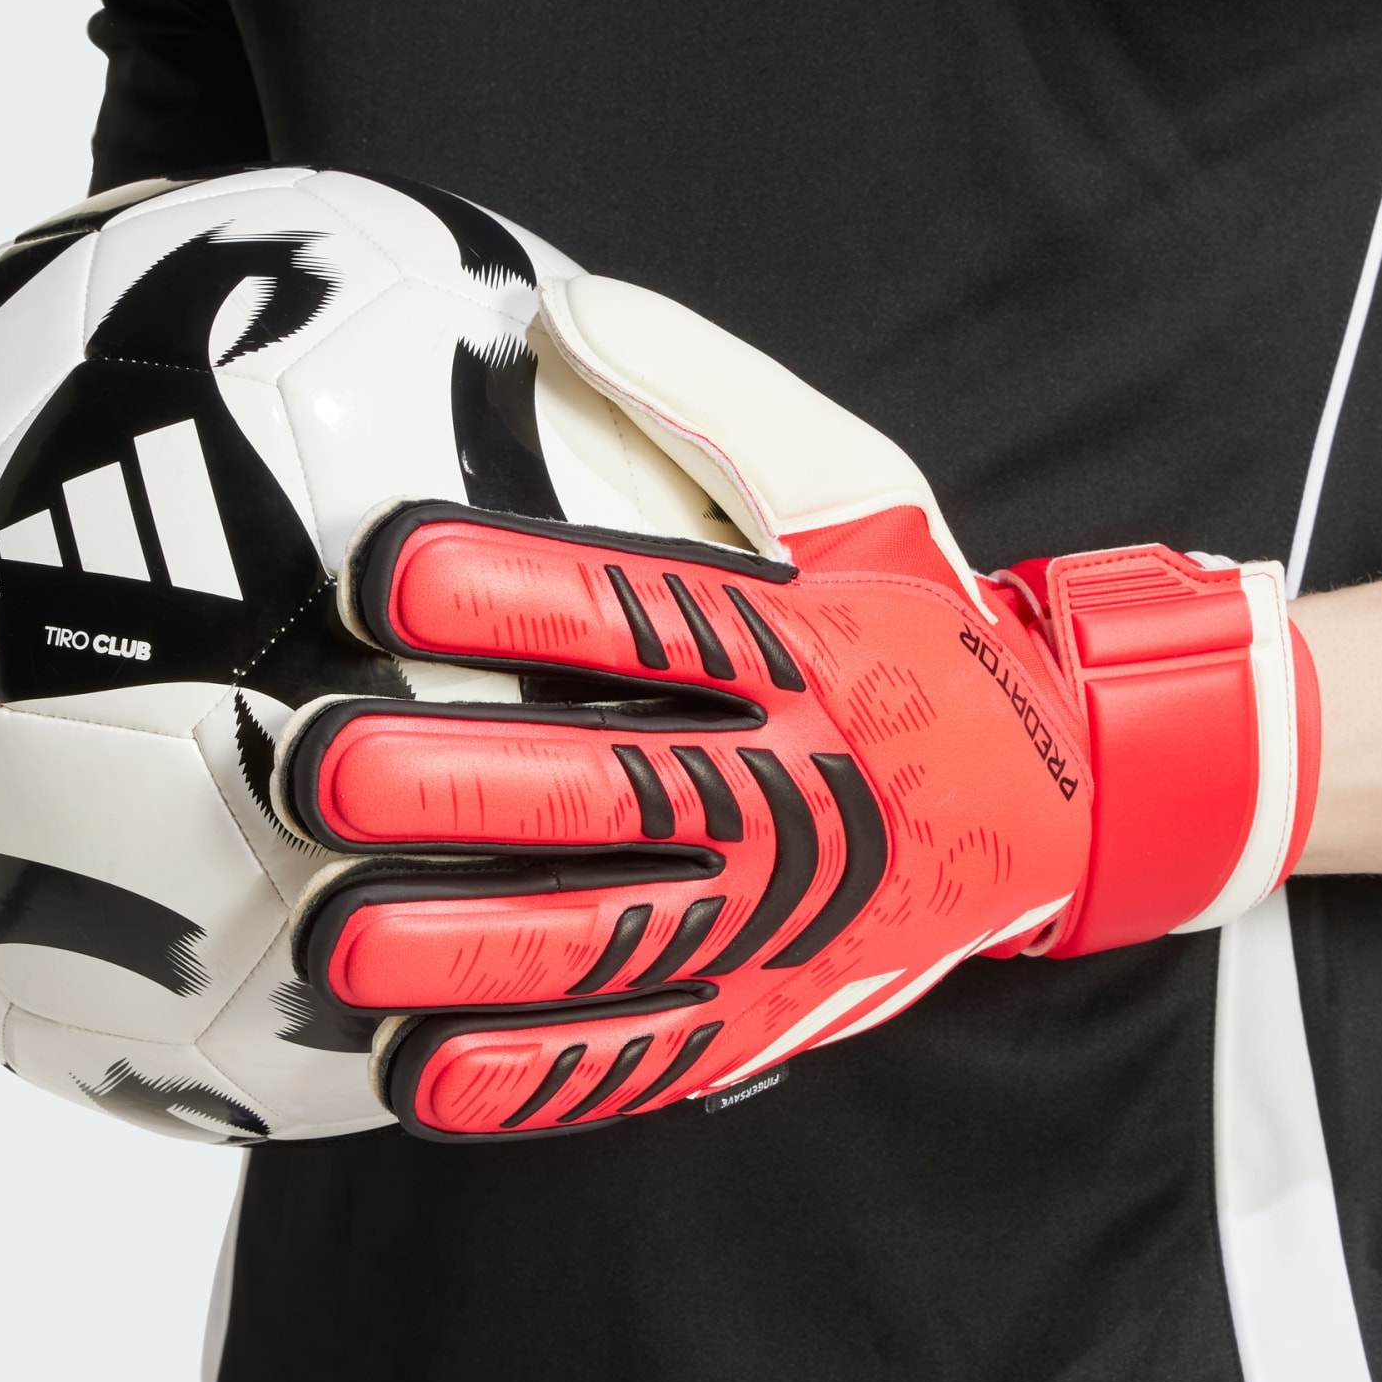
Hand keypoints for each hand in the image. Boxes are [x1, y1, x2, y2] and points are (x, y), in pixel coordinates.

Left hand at [276, 274, 1319, 1138]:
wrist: (1069, 798)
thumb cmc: (929, 625)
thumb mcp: (862, 482)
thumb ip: (716, 398)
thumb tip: (559, 308)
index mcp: (807, 647)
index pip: (643, 611)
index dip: (509, 589)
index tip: (374, 566)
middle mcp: (796, 784)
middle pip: (607, 788)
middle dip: (454, 786)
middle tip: (313, 767)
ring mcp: (787, 915)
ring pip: (610, 940)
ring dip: (466, 947)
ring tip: (332, 941)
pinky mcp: (775, 1007)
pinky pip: (651, 1055)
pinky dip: (539, 1074)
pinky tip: (421, 1073)